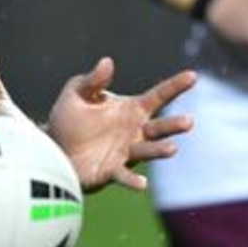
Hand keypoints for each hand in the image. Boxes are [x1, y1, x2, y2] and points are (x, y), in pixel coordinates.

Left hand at [46, 57, 194, 192]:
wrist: (54, 150)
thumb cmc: (69, 120)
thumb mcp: (78, 93)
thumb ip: (93, 80)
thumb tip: (107, 62)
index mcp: (131, 110)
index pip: (158, 96)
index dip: (175, 85)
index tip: (193, 75)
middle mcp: (135, 132)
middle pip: (160, 127)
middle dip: (174, 125)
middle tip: (188, 121)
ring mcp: (126, 153)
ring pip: (148, 151)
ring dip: (159, 150)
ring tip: (172, 149)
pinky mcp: (112, 171)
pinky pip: (125, 176)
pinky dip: (134, 181)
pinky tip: (142, 184)